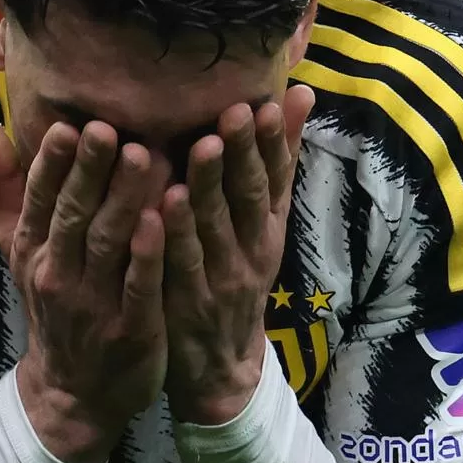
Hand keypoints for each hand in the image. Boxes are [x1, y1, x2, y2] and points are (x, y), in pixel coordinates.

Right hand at [0, 112, 166, 462]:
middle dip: (90, 171)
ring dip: (124, 199)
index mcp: (33, 249)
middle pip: (73, 215)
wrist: (73, 394)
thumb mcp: (20, 248)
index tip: (67, 126)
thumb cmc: (55, 303)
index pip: (39, 198)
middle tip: (108, 129)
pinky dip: (148, 254)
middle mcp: (57, 273)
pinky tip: (161, 220)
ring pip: (108, 243)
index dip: (52, 164)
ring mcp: (94, 303)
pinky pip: (138, 286)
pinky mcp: (130, 329)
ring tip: (144, 156)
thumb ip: (3, 184)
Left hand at [161, 85, 314, 424]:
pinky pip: (184, 265)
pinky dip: (178, 234)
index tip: (268, 101)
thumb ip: (276, 165)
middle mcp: (252, 249)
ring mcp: (222, 277)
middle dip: (245, 153)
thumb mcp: (264, 225)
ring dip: (211, 186)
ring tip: (205, 146)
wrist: (222, 368)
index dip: (274, 141)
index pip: (275, 177)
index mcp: (268, 227)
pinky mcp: (190, 303)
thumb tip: (298, 95)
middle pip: (250, 196)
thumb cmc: (236, 280)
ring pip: (218, 226)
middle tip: (236, 111)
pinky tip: (164, 204)